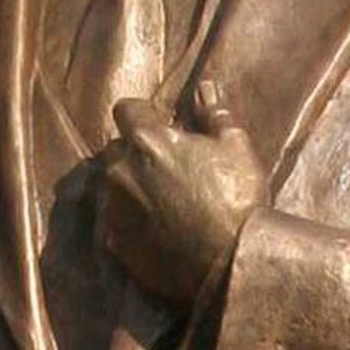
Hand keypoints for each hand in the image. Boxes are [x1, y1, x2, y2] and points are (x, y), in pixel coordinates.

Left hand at [98, 81, 265, 305]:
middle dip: (135, 152)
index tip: (163, 127)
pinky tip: (155, 226)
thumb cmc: (237, 198)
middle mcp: (120, 170)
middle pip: (116, 148)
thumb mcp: (235, 148)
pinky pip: (113, 219)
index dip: (144, 114)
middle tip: (166, 167)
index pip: (126, 109)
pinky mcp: (114, 240)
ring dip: (129, 185)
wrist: (230, 262)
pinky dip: (128, 218)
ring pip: (112, 184)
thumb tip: (204, 87)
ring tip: (162, 201)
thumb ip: (214, 114)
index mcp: (147, 140)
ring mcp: (113, 207)